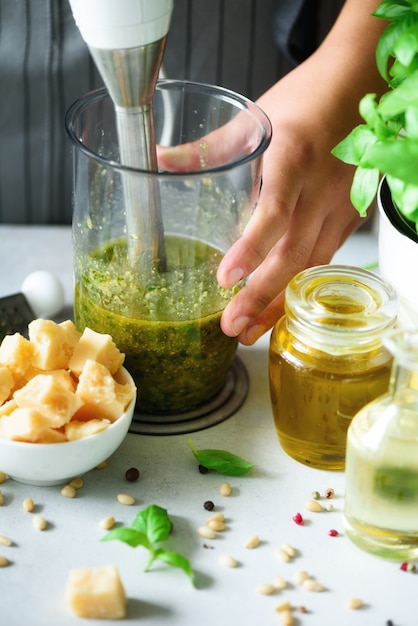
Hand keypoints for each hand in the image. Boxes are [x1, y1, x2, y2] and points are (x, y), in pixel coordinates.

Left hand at [216, 77, 363, 344]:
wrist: (359, 87)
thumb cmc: (306, 99)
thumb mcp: (253, 118)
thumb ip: (206, 148)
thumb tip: (158, 161)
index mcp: (292, 158)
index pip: (274, 214)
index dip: (250, 249)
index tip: (226, 278)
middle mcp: (320, 189)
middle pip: (293, 254)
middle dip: (261, 296)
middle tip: (232, 326)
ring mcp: (339, 206)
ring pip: (310, 266)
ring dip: (279, 303)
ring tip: (249, 331)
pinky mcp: (348, 217)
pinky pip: (324, 260)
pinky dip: (299, 288)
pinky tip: (278, 308)